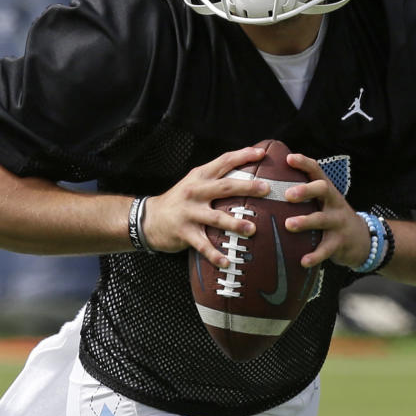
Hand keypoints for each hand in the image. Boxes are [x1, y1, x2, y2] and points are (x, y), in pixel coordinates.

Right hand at [143, 146, 270, 267]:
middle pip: (225, 187)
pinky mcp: (185, 232)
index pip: (223, 161)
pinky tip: (227, 262)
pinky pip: (203, 245)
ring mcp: (189, 213)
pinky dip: (215, 255)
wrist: (148, 218)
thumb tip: (247, 177)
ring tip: (252, 229)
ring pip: (216, 217)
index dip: (243, 155)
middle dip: (247, 187)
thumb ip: (215, 179)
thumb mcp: (193, 183)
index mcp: (200, 177)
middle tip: (266, 189)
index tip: (261, 153)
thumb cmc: (179, 201)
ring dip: (235, 223)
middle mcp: (195, 192)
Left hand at [283, 153, 373, 268]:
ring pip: (322, 219)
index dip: (304, 163)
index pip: (317, 171)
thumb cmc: (332, 218)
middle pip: (323, 189)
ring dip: (306, 221)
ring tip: (289, 224)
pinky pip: (326, 249)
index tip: (289, 159)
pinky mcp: (340, 242)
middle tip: (287, 194)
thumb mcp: (323, 203)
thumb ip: (304, 195)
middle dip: (306, 190)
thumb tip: (269, 186)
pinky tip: (303, 261)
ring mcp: (338, 222)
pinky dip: (315, 255)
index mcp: (327, 191)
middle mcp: (334, 203)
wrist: (362, 239)